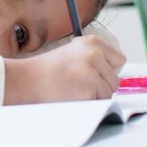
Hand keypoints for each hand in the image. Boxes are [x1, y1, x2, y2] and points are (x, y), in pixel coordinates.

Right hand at [3, 35, 126, 104]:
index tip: (96, 74)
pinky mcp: (89, 89)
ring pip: (108, 93)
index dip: (107, 70)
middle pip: (115, 79)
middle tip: (77, 84)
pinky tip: (72, 96)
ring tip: (73, 90)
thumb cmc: (47, 70)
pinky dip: (88, 104)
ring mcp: (92, 71)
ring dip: (94, 96)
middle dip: (100, 86)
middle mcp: (94, 53)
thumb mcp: (72, 53)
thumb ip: (94, 59)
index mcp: (91, 42)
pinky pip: (99, 103)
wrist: (27, 80)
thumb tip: (114, 74)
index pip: (119, 60)